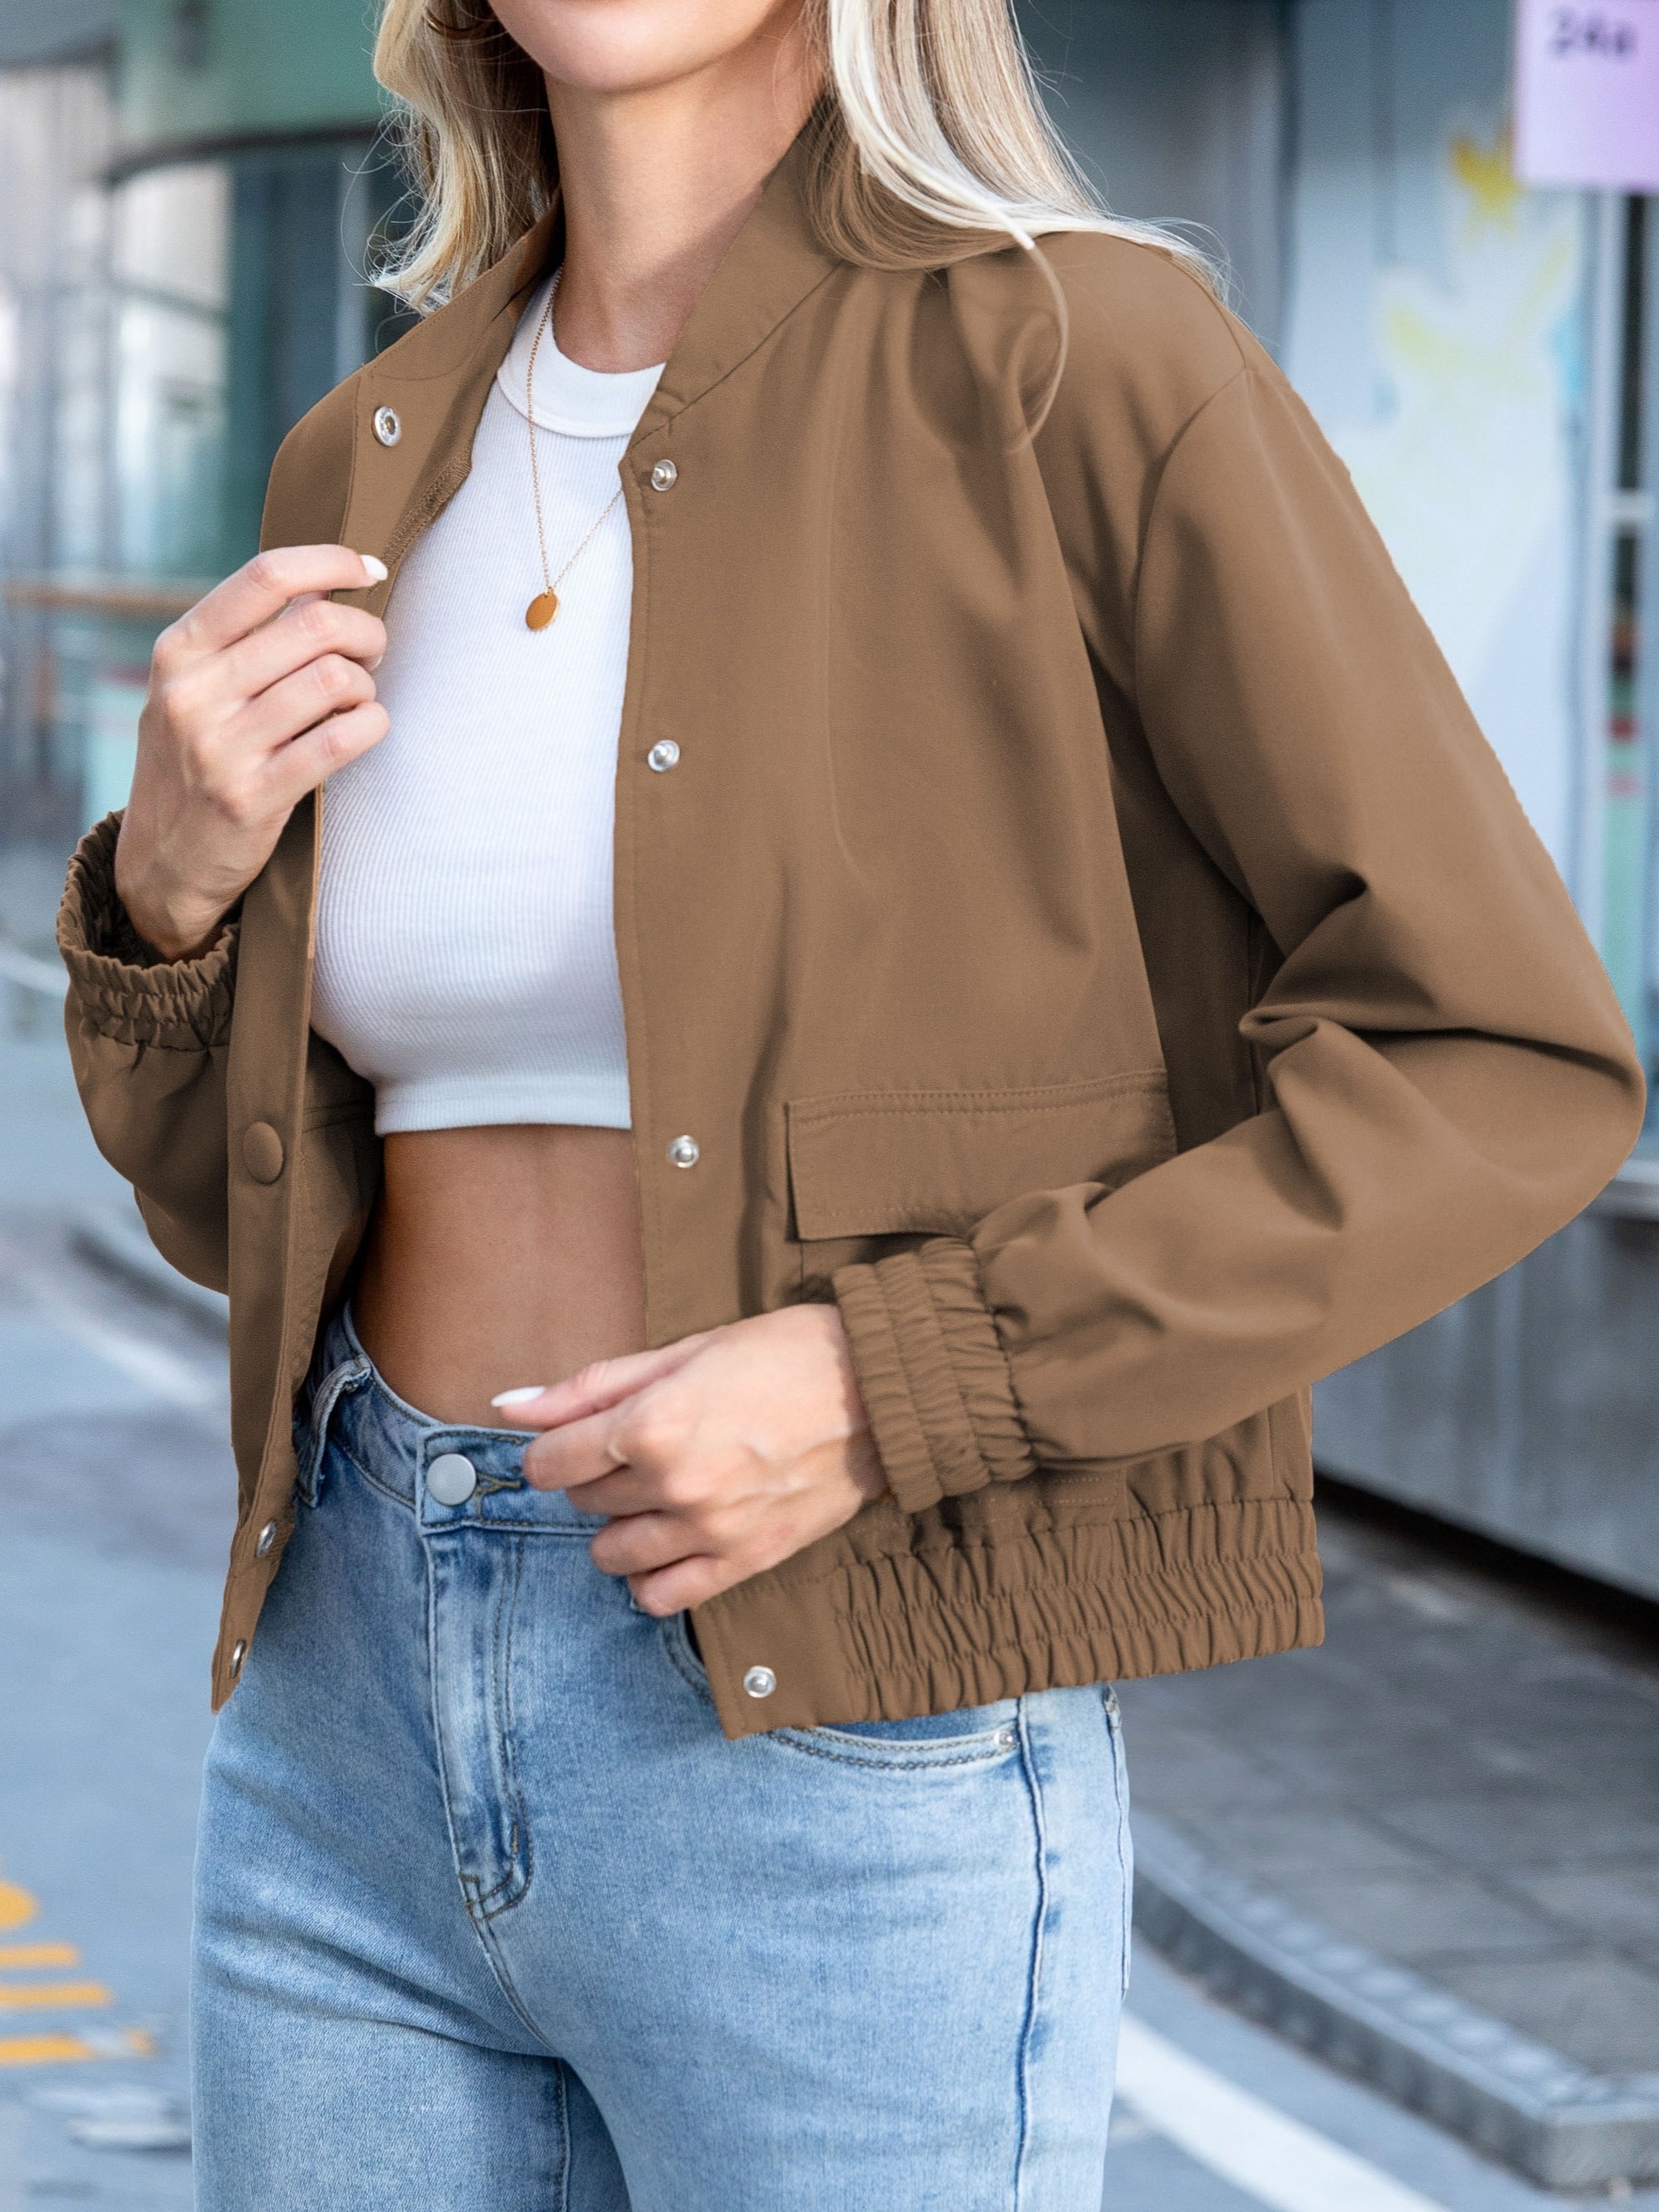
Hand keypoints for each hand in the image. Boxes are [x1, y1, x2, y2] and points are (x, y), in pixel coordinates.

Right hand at [115, 545, 390, 960]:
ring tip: (360, 697)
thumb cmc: (195, 760)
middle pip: (314, 627)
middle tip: (375, 650)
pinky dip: (371, 725)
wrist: (162, 862)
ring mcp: (220, 747)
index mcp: (179, 651)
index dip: (331, 563)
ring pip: (334, 681)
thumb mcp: (193, 689)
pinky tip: (368, 727)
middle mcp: (193, 693)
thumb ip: (246, 639)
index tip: (368, 570)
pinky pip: (339, 741)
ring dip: (367, 684)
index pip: (265, 577)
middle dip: (366, 631)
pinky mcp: (253, 797)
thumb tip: (328, 584)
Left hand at [493, 1305, 888, 1614]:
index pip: (552, 1462)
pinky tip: (669, 1542)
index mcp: (654, 1425)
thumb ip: (590, 1386)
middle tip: (639, 1447)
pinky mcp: (747, 1561)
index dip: (554, 1448)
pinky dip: (652, 1578)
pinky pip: (665, 1597)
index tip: (574, 1439)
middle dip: (596, 1475)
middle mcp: (675, 1485)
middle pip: (585, 1502)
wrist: (880, 1389)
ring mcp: (711, 1531)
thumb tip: (509, 1405)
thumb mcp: (683, 1351)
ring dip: (620, 1526)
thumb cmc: (785, 1355)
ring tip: (657, 1493)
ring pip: (613, 1555)